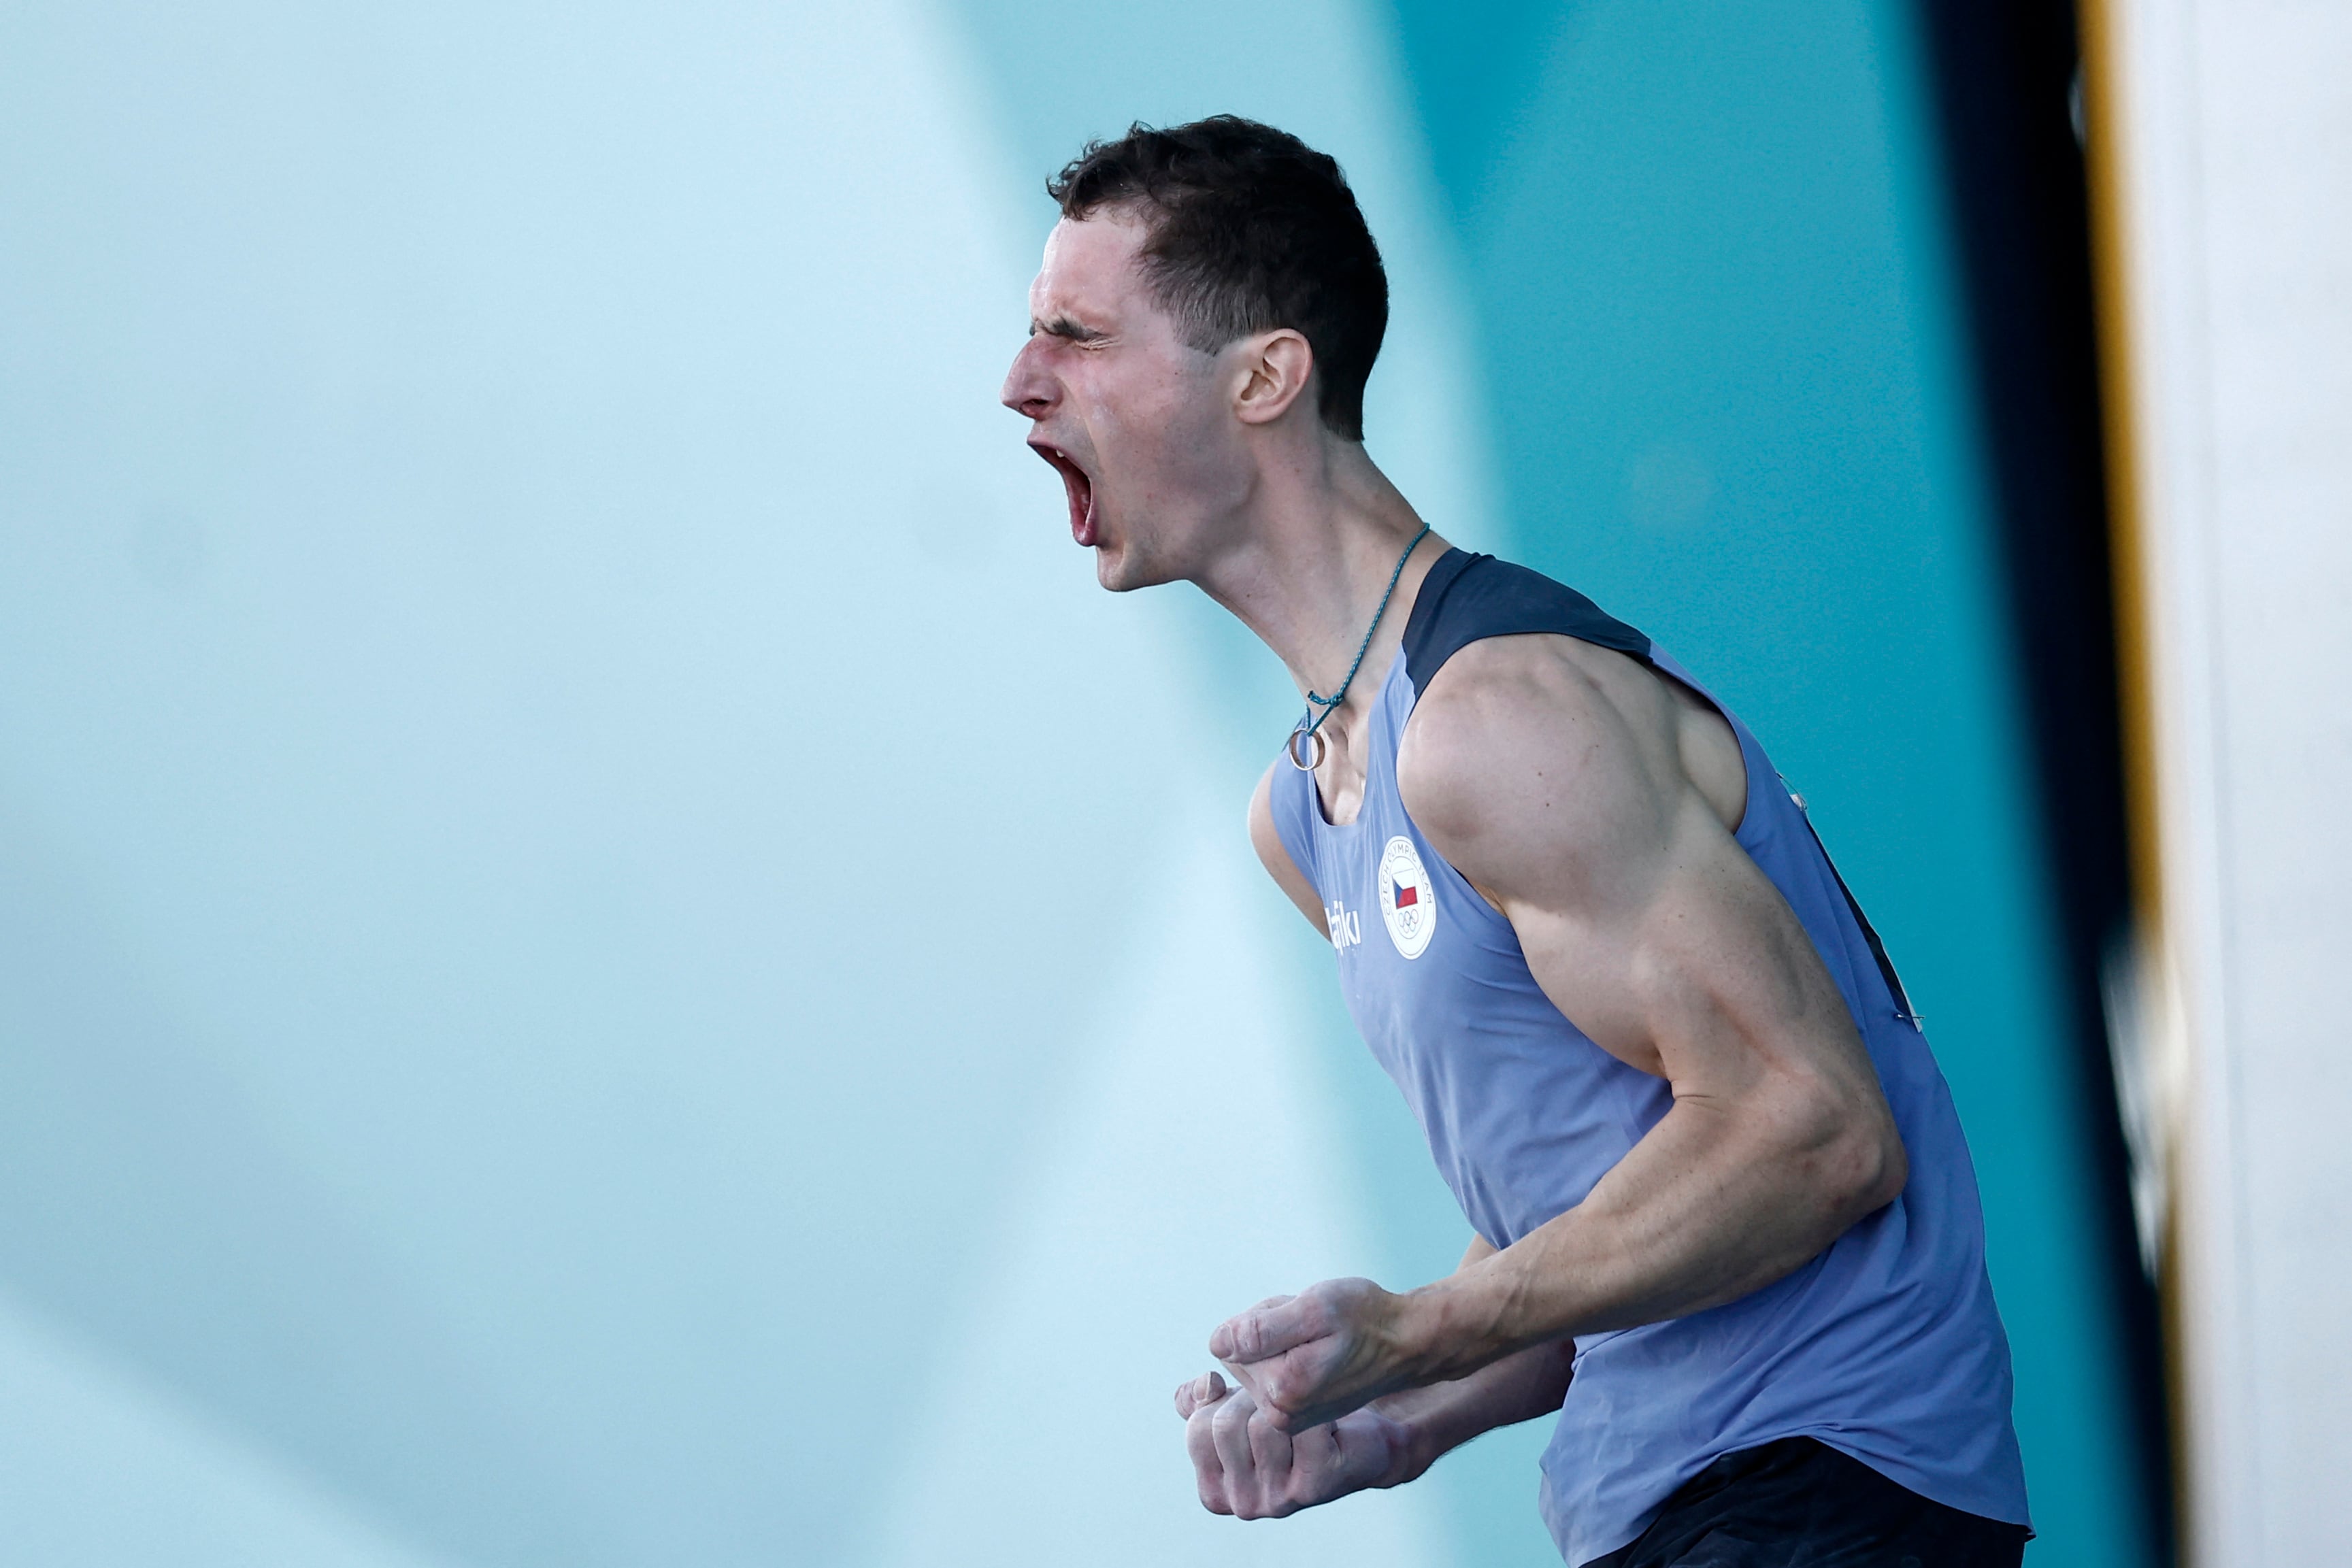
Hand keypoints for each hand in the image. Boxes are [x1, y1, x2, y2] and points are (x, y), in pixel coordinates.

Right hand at [1174, 1370, 1417, 1518]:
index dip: (1224, 1402)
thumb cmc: (1290, 1425)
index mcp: (1215, 1491)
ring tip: (1302, 1414)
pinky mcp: (1314, 1487)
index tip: (1249, 1404)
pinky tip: (1326, 1422)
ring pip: (1263, 1424)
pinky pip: (1301, 1427)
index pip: (1197, 1429)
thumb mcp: (1234, 1409)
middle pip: (1226, 1426)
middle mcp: (1243, 1504)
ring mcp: (1278, 1501)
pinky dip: (1316, 1412)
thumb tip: (1206, 1386)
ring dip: (1286, 1404)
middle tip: (1280, 1404)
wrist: (1358, 1440)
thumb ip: (1198, 1401)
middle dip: (1254, 1399)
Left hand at [1207, 1278, 1424, 1431]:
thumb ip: (1261, 1328)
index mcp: (1281, 1389)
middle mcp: (1280, 1414)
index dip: (1262, 1317)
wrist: (1405, 1343)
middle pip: (1238, 1354)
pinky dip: (1287, 1356)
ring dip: (1278, 1343)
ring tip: (1319, 1339)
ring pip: (1253, 1362)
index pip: (1230, 1340)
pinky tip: (1319, 1354)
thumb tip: (1217, 1344)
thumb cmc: (1365, 1318)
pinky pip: (1268, 1374)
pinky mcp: (1294, 1416)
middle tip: (1312, 1327)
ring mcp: (1288, 1418)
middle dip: (1267, 1332)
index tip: (1301, 1320)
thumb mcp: (1315, 1308)